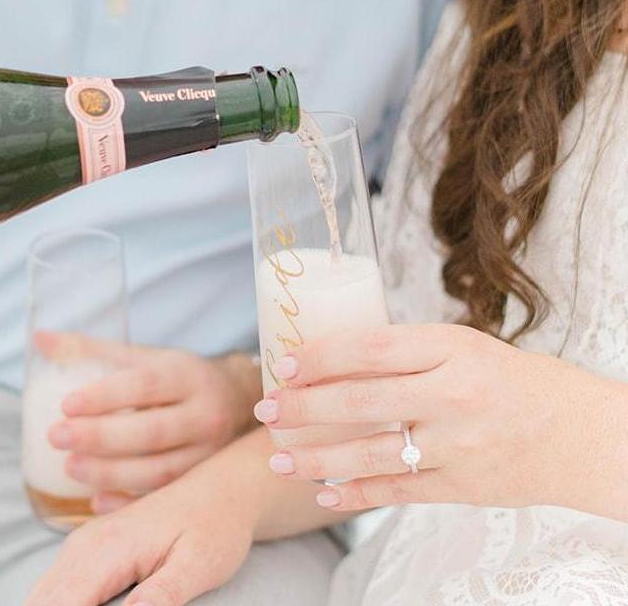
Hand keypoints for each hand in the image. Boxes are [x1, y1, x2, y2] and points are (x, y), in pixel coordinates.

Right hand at [25, 467, 254, 605]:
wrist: (220, 491)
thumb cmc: (214, 528)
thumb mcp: (199, 566)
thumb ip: (162, 596)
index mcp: (108, 550)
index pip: (61, 603)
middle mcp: (86, 544)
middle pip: (42, 600)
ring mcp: (84, 544)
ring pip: (44, 593)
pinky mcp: (88, 549)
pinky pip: (57, 585)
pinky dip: (60, 604)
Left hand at [35, 331, 259, 511]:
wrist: (240, 401)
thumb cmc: (179, 377)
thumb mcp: (146, 357)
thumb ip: (95, 350)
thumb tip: (40, 338)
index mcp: (185, 375)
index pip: (145, 385)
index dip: (106, 396)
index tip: (66, 404)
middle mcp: (202, 414)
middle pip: (151, 431)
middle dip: (101, 438)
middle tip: (57, 437)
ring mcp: (207, 454)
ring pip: (159, 470)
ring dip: (111, 473)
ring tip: (71, 468)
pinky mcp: (204, 483)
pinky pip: (166, 499)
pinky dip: (130, 503)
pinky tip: (96, 502)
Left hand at [254, 322, 598, 512]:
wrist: (573, 430)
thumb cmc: (502, 376)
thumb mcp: (456, 344)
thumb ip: (401, 351)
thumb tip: (325, 355)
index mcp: (449, 348)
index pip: (370, 349)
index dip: (320, 357)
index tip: (283, 364)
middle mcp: (451, 396)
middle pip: (361, 402)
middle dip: (304, 408)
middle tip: (265, 411)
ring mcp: (457, 445)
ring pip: (372, 454)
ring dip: (317, 458)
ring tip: (277, 459)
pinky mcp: (462, 486)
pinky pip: (398, 491)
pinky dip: (356, 494)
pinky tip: (323, 494)